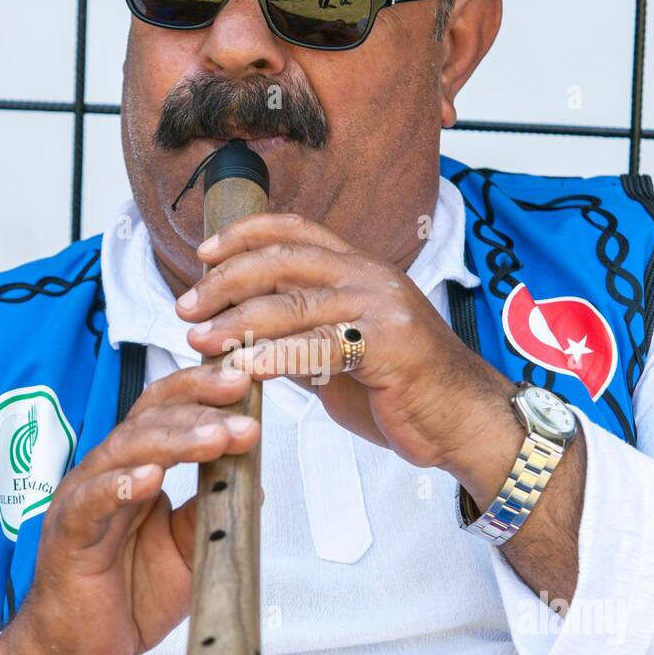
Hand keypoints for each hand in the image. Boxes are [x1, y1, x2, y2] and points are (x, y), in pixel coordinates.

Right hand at [9, 359, 260, 654]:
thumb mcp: (186, 551)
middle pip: (149, 418)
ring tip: (216, 437)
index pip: (167, 412)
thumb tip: (253, 481)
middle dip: (200, 406)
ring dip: (174, 440)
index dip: (205, 391)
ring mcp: (82, 499)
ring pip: (124, 451)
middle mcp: (106, 472)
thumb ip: (209, 513)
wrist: (79, 651)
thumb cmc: (128, 596)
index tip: (249, 380)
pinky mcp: (67, 535)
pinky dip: (119, 487)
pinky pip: (90, 503)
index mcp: (135, 468)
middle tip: (242, 402)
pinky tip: (148, 479)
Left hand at [175, 212, 520, 480]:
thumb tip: (245, 338)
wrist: (466, 423)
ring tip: (200, 340)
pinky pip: (320, 346)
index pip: (295, 231)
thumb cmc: (408, 391)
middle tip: (187, 306)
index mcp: (360, 270)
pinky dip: (277, 356)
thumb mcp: (344, 356)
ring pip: (295, 303)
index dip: (245, 234)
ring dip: (238, 321)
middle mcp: (371, 278)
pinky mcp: (391, 345)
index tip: (203, 253)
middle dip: (226, 279)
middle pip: (284, 259)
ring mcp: (383, 307)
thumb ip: (301, 339)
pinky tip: (245, 369)